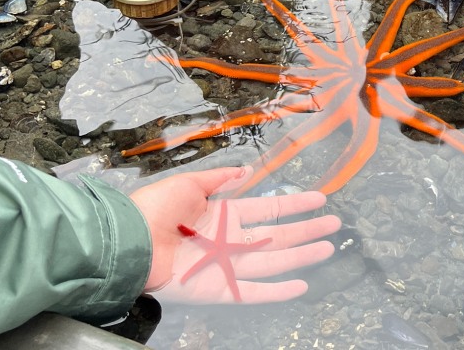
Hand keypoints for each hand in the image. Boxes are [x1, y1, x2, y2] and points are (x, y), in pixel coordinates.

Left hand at [129, 166, 341, 303]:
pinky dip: (277, 291)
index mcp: (224, 215)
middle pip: (278, 235)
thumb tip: (247, 171)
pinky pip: (253, 291)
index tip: (319, 199)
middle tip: (334, 225)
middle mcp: (230, 241)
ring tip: (327, 248)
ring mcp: (227, 267)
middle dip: (307, 230)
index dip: (294, 204)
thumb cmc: (153, 210)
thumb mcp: (188, 184)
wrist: (129, 242)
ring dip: (301, 256)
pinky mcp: (219, 290)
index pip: (268, 209)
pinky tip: (300, 285)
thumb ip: (219, 180)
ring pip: (273, 261)